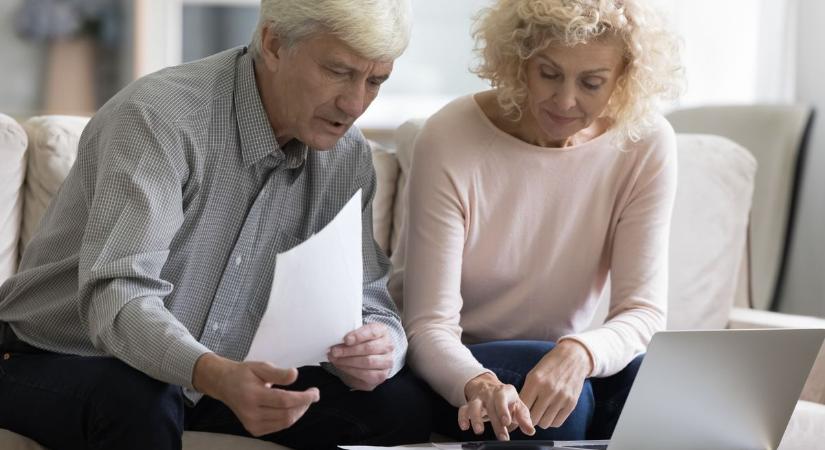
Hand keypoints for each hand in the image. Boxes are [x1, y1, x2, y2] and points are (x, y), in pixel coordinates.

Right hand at [192, 353, 318, 436]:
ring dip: (299, 412)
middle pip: (286, 415)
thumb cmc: (244, 373)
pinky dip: (289, 418)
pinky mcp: (254, 430)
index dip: (303, 398)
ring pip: (284, 423)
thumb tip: (295, 375)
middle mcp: (251, 413)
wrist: (224, 384)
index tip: (315, 392)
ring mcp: (251, 424)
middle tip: (312, 395)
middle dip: (304, 405)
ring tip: (304, 400)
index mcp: (252, 395)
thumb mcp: (261, 366)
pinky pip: (278, 426)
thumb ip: (278, 373)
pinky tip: (292, 408)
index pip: (284, 401)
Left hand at [327, 322, 394, 390]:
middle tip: (334, 351)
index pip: (372, 331)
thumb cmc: (362, 343)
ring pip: (368, 362)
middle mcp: (388, 346)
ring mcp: (387, 361)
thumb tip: (335, 341)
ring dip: (348, 361)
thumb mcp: (357, 334)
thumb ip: (350, 336)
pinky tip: (343, 366)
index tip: (346, 339)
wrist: (371, 357)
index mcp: (382, 331)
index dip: (359, 335)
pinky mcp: (382, 375)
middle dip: (348, 350)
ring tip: (336, 359)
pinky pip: (367, 374)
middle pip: (369, 348)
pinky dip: (352, 370)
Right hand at [460, 373, 534, 440]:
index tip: (507, 421)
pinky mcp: (469, 404)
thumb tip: (530, 431)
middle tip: (502, 436)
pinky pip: (463, 409)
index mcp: (504, 391)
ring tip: (479, 431)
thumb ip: (524, 418)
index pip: (502, 398)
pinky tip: (464, 426)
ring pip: (474, 406)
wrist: (490, 388)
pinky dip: (462, 417)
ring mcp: (479, 399)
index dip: (503, 409)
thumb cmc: (507, 400)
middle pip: (491, 406)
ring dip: (476, 418)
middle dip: (496, 423)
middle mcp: (490, 393)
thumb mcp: (517, 406)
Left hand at [519, 340, 592, 428]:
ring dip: (540, 420)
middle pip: (533, 419)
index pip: (522, 407)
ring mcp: (561, 398)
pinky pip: (557, 422)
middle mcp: (548, 390)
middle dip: (528, 419)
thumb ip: (525, 392)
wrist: (573, 357)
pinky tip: (550, 413)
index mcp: (535, 381)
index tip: (518, 413)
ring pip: (544, 423)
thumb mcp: (533, 374)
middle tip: (528, 414)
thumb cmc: (549, 366)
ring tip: (540, 413)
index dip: (518, 413)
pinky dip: (551, 421)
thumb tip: (515, 413)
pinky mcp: (572, 403)